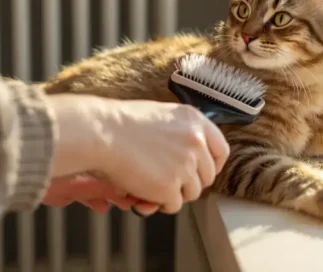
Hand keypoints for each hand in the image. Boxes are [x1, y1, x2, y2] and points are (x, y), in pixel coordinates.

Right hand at [46, 95, 229, 214]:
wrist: (101, 132)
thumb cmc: (122, 124)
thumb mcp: (162, 117)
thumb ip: (182, 134)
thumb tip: (191, 158)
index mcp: (195, 121)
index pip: (221, 150)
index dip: (212, 165)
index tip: (201, 172)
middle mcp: (196, 142)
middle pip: (207, 176)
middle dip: (189, 183)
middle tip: (169, 182)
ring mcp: (185, 164)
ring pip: (192, 193)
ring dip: (174, 193)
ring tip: (151, 184)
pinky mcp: (171, 186)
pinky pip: (174, 205)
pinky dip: (160, 203)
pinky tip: (145, 192)